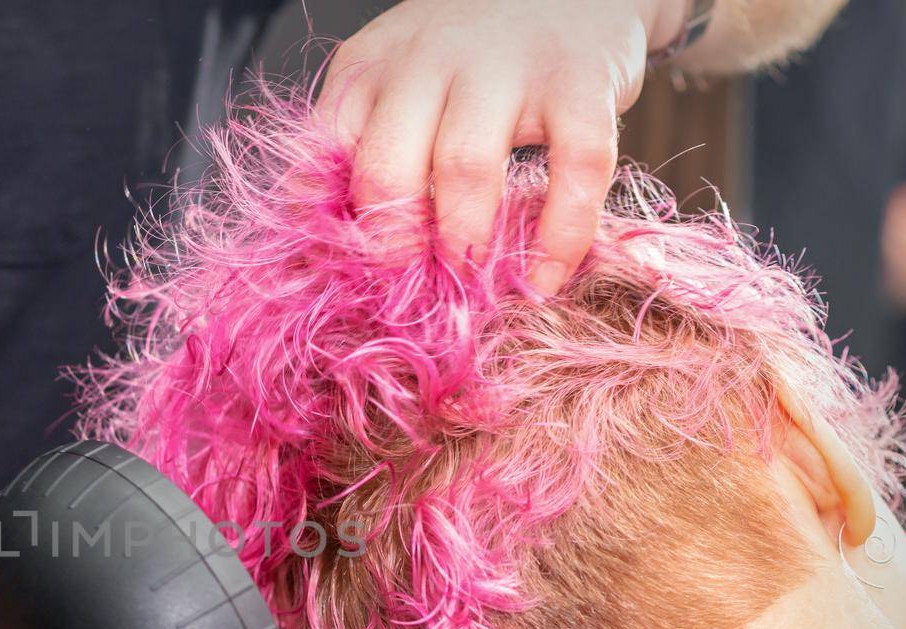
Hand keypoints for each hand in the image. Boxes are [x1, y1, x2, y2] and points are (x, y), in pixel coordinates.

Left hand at [319, 0, 686, 292]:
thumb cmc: (470, 59)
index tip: (354, 282)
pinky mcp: (581, 81)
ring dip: (463, 245)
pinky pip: (574, 167)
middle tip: (413, 291)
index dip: (336, 232)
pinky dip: (561, 233)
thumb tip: (333, 262)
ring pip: (465, 168)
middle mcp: (428, 61)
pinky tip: (546, 275)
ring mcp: (506, 68)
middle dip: (393, 249)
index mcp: (369, 69)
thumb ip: (363, 154)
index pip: (324, 158)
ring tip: (470, 286)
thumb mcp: (396, 86)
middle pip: (386, 168)